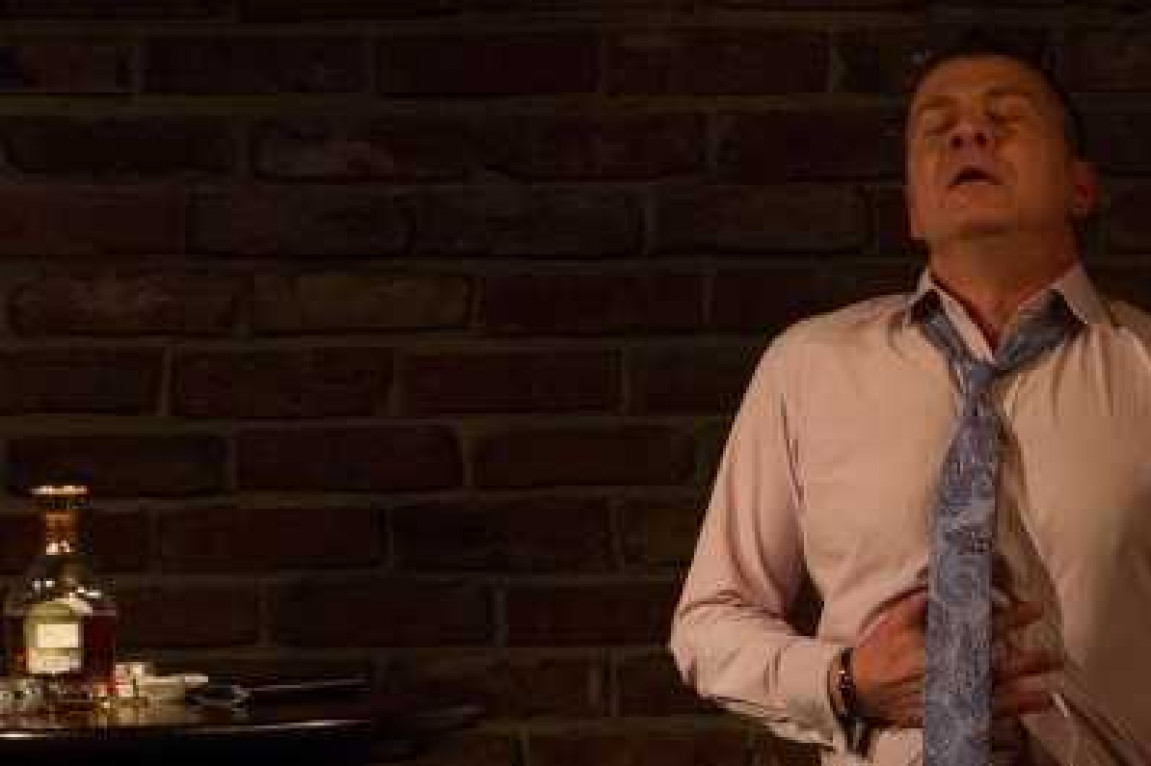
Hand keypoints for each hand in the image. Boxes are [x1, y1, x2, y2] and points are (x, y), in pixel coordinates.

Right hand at [836, 587, 1061, 727]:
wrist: (857, 690)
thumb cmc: (875, 654)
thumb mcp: (893, 623)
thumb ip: (917, 605)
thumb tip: (942, 587)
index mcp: (936, 649)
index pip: (981, 630)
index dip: (1010, 619)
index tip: (1033, 610)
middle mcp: (946, 676)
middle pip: (994, 669)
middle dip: (1026, 663)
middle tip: (1054, 657)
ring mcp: (944, 700)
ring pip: (990, 700)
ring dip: (1020, 697)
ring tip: (1046, 694)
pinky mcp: (941, 718)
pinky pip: (974, 723)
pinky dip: (996, 724)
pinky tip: (1017, 724)